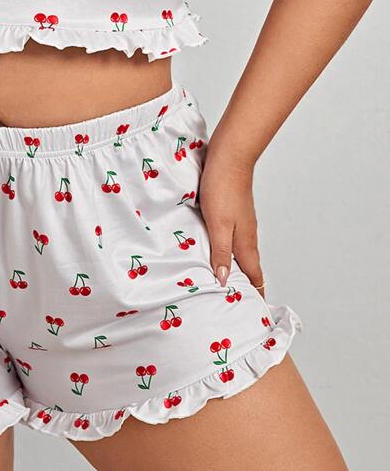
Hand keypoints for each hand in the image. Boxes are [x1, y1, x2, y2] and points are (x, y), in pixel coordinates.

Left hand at [197, 149, 265, 298]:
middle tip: (236, 305)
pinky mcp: (233, 213)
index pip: (255, 276)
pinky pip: (233, 239)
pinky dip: (228, 252)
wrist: (229, 157)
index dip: (255, 295)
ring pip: (241, 253)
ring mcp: (241, 223)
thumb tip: (224, 281)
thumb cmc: (223, 188)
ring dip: (236, 269)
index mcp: (246, 242)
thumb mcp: (218, 224)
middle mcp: (247, 235)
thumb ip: (221, 252)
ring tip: (225, 284)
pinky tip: (216, 251)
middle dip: (246, 287)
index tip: (252, 314)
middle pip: (250, 267)